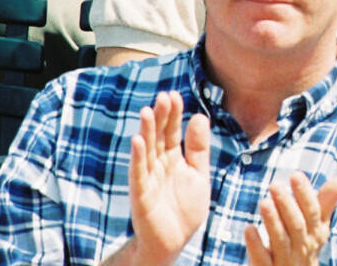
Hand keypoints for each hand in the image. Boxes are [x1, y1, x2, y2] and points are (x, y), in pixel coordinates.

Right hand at [127, 91, 211, 263]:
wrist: (173, 242)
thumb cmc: (185, 209)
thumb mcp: (199, 174)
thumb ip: (199, 148)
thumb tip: (199, 115)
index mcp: (173, 158)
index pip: (172, 131)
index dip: (173, 114)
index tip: (175, 94)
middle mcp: (158, 164)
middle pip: (159, 136)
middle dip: (161, 117)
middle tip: (163, 96)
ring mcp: (148, 178)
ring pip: (147, 150)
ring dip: (146, 131)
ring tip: (148, 111)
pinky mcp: (141, 194)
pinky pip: (138, 173)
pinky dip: (138, 157)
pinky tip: (137, 140)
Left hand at [244, 172, 336, 265]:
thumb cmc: (303, 245)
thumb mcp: (316, 225)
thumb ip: (325, 202)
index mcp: (315, 233)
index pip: (313, 212)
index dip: (305, 194)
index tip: (296, 175)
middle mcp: (302, 247)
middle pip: (296, 225)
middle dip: (286, 205)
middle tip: (275, 185)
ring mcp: (285, 260)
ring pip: (280, 241)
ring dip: (273, 221)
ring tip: (264, 201)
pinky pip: (263, 259)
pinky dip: (256, 244)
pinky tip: (249, 228)